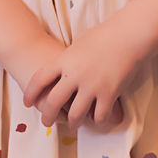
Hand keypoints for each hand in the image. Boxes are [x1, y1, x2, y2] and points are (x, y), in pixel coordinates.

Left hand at [21, 22, 144, 131]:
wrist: (129, 35)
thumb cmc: (106, 34)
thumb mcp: (80, 43)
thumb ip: (69, 58)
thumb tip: (62, 67)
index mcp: (65, 60)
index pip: (39, 80)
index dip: (30, 93)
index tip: (27, 102)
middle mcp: (75, 75)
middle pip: (53, 102)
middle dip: (48, 116)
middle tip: (48, 121)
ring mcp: (92, 86)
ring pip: (75, 115)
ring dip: (73, 122)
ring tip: (73, 123)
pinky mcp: (109, 93)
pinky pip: (98, 115)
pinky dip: (97, 119)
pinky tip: (97, 117)